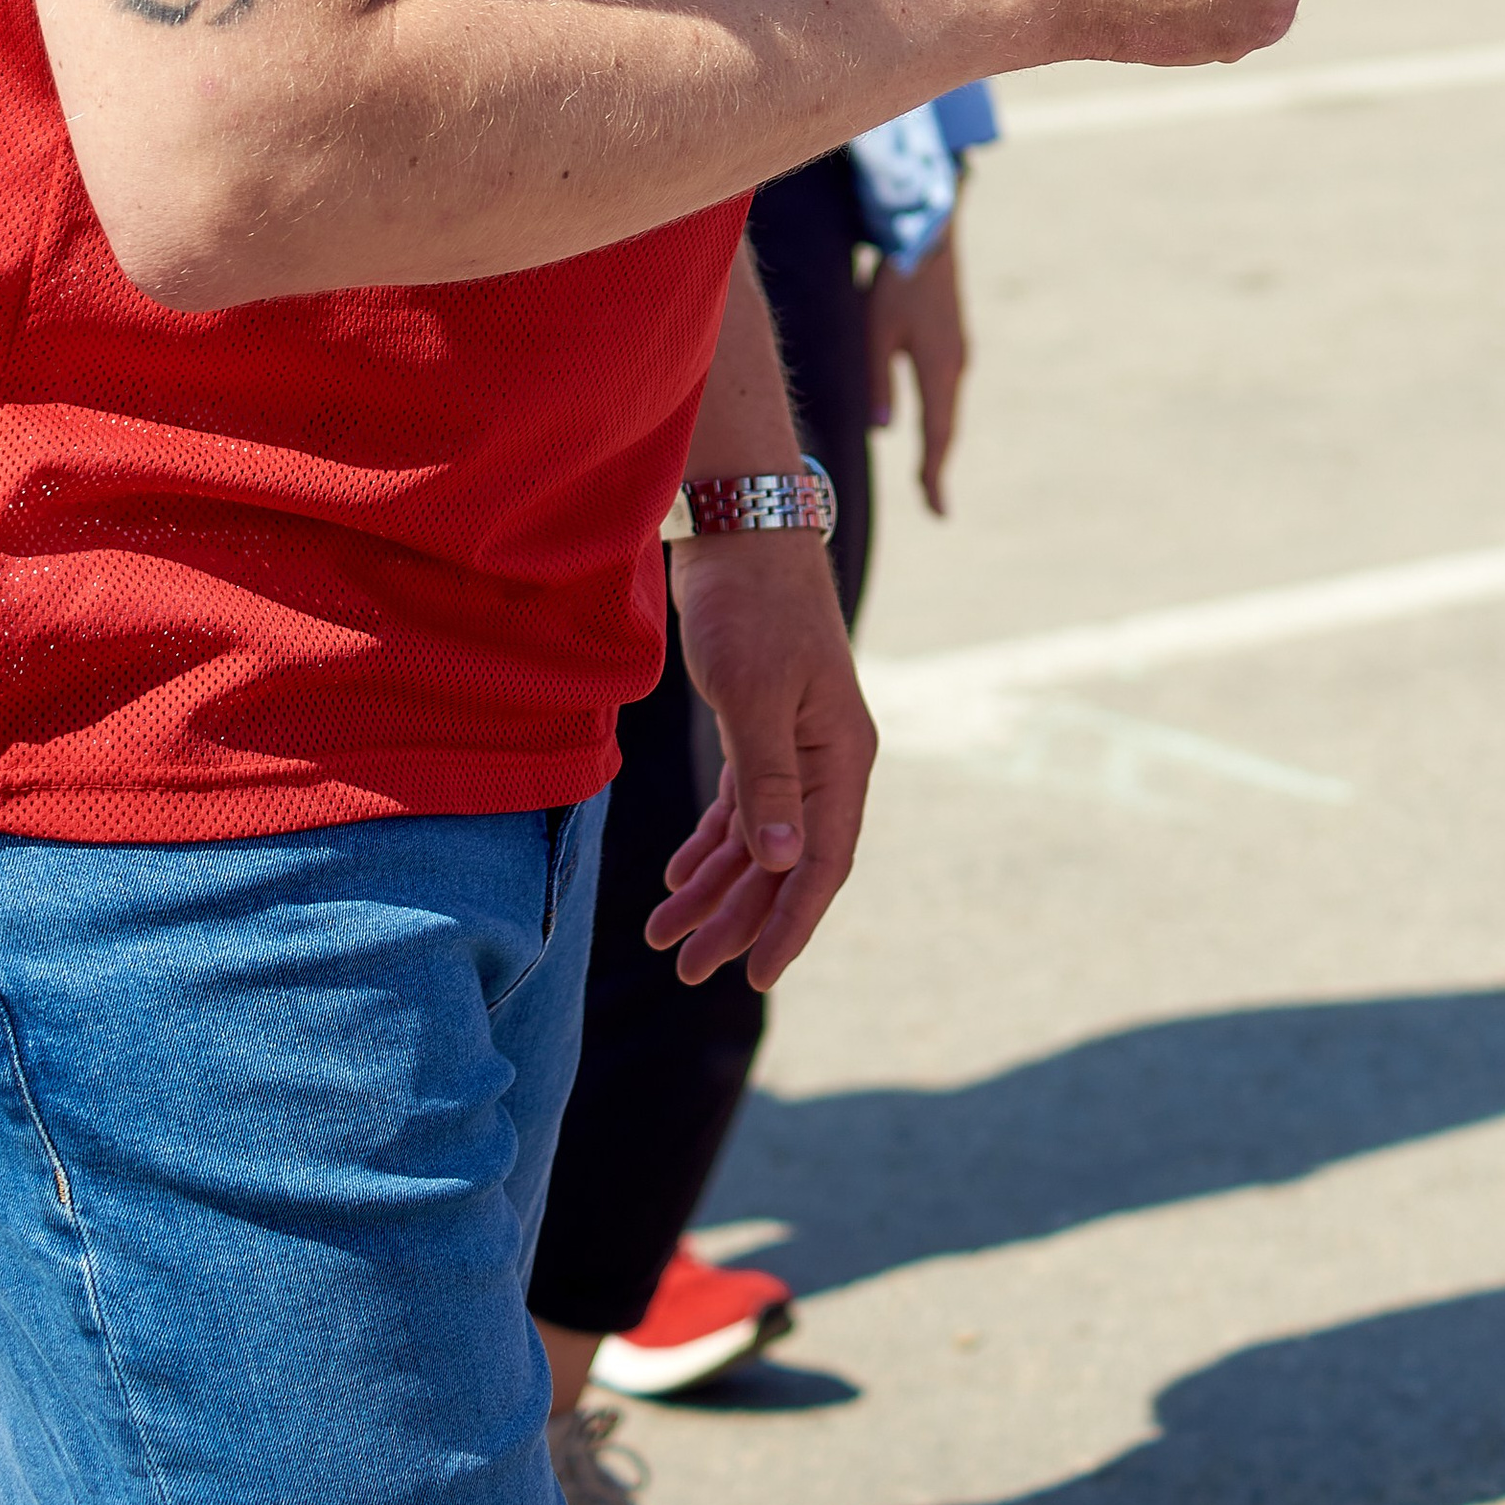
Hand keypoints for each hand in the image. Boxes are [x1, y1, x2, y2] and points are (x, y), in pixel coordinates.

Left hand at [649, 530, 876, 988]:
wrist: (739, 528)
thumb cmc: (753, 606)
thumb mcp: (755, 693)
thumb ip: (769, 780)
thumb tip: (786, 863)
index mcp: (839, 756)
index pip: (822, 861)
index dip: (791, 923)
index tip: (754, 977)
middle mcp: (823, 760)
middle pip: (786, 862)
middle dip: (739, 918)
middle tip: (685, 968)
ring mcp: (793, 745)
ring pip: (759, 840)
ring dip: (715, 889)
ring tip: (664, 936)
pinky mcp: (758, 726)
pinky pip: (742, 807)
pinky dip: (712, 845)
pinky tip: (678, 877)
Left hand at [867, 217, 968, 512]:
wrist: (930, 235)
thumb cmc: (896, 282)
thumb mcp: (874, 333)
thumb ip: (877, 382)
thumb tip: (883, 430)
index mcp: (938, 371)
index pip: (936, 438)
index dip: (933, 477)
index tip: (939, 514)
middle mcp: (956, 367)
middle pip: (946, 428)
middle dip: (937, 466)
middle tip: (935, 506)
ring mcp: (959, 352)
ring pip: (947, 408)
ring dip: (938, 440)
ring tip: (929, 472)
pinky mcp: (954, 340)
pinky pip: (947, 389)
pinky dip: (939, 415)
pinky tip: (929, 420)